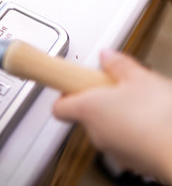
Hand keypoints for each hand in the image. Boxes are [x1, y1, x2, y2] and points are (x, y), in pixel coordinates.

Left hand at [53, 49, 171, 182]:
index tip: (75, 83)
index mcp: (88, 109)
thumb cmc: (158, 119)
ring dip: (119, 116)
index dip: (66, 93)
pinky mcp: (132, 161)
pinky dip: (134, 132)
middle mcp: (94, 132)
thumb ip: (119, 64)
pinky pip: (126, 141)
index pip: (59, 107)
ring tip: (142, 104)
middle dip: (101, 100)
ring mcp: (112, 149)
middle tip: (118, 88)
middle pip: (86, 114)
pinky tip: (152, 122)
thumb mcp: (140, 78)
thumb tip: (107, 56)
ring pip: (107, 127)